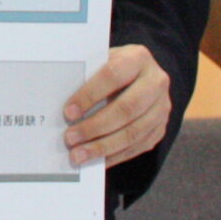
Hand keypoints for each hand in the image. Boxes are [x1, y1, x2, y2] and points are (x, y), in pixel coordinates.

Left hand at [62, 44, 170, 167]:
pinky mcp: (160, 128)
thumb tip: (58, 105)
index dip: (90, 95)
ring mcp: (162, 107)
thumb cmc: (112, 69)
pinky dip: (114, 156)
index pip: (113, 76)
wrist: (142, 75)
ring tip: (78, 155)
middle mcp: (156, 82)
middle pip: (126, 109)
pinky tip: (95, 161)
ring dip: (103, 147)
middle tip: (69, 138)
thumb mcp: (102, 62)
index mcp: (138, 58)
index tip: (68, 112)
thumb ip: (87, 77)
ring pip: (133, 133)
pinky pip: (138, 147)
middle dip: (95, 126)